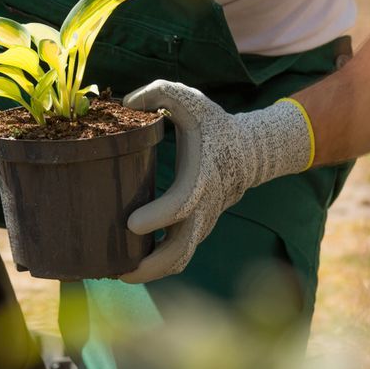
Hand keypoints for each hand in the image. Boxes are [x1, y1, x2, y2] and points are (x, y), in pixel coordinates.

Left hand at [118, 81, 313, 283]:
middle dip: (151, 265)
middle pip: (181, 249)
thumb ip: (159, 93)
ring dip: (152, 272)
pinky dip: (158, 265)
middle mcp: (203, 207)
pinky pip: (179, 254)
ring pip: (181, 259)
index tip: (131, 224)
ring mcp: (202, 222)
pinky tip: (130, 265)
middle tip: (119, 272)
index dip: (158, 217)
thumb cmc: (213, 124)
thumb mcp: (189, 100)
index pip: (181, 205)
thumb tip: (127, 102)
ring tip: (118, 275)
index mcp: (200, 178)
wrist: (252, 151)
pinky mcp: (197, 228)